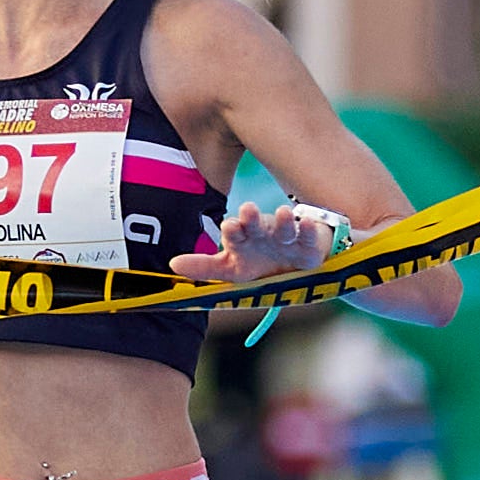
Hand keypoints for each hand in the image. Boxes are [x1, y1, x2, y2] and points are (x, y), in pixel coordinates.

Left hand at [170, 199, 348, 283]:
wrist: (296, 268)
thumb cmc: (259, 264)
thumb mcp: (232, 270)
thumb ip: (203, 268)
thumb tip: (172, 264)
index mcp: (243, 240)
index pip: (234, 233)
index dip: (232, 229)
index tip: (229, 225)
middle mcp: (263, 234)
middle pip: (256, 225)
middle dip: (252, 218)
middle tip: (247, 209)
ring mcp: (286, 237)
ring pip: (283, 226)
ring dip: (282, 220)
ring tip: (282, 213)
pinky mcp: (308, 243)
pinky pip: (308, 235)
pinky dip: (308, 229)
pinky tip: (307, 223)